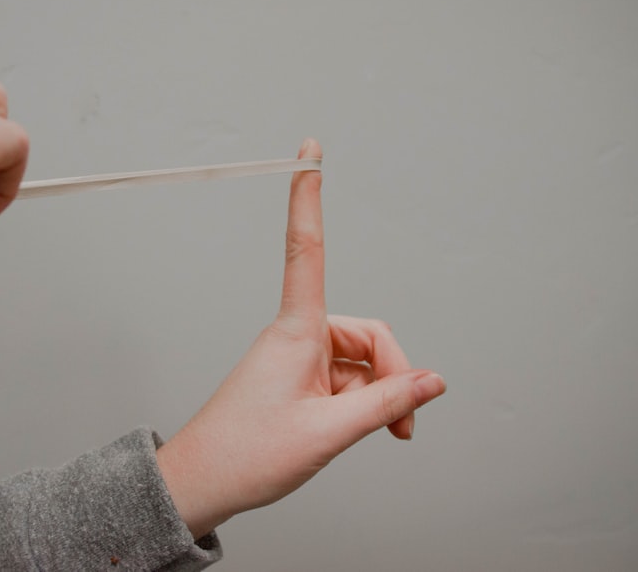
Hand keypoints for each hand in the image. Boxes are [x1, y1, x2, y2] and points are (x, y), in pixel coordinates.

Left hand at [156, 139, 445, 537]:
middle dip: (392, 375)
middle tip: (400, 427)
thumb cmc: (248, 455)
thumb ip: (387, 405)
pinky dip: (363, 402)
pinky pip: (345, 379)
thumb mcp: (328, 434)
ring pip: (360, 361)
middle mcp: (297, 336)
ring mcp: (298, 358)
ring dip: (379, 395)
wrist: (203, 485)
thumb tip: (433, 381)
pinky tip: (360, 430)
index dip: (309, 198)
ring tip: (381, 436)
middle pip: (367, 334)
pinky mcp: (298, 378)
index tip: (309, 152)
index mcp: (296, 332)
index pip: (308, 250)